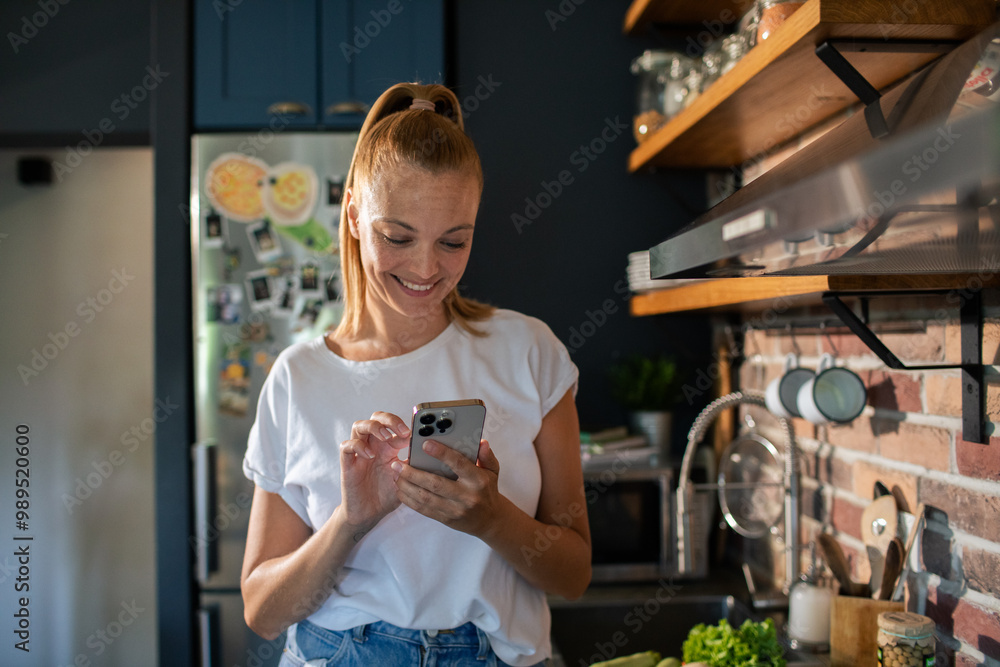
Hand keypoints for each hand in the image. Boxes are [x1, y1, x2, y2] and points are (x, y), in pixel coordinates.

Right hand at [339, 412, 409, 531]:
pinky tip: (370, 455)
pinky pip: (346, 446)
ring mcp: (359, 453)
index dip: (405, 425)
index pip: (393, 425)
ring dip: (374, 427)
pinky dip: (358, 446)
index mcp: (388, 447)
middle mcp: (373, 446)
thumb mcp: (405, 479)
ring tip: (386, 437)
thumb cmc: (386, 495)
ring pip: (359, 426)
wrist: (368, 514)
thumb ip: (413, 465)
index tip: (416, 433)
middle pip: (376, 418)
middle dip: (389, 419)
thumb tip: (428, 452)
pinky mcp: (348, 464)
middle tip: (403, 430)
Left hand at [391, 439, 503, 537]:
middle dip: (413, 473)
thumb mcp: (492, 470)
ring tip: (395, 474)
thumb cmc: (487, 489)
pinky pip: (423, 509)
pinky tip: (400, 489)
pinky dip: (409, 500)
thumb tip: (481, 442)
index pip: (458, 464)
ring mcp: (455, 510)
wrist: (490, 520)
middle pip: (435, 484)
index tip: (425, 444)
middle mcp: (466, 496)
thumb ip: (486, 455)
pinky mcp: (446, 519)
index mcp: (478, 480)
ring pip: (425, 498)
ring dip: (407, 486)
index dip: (441, 454)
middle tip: (398, 463)